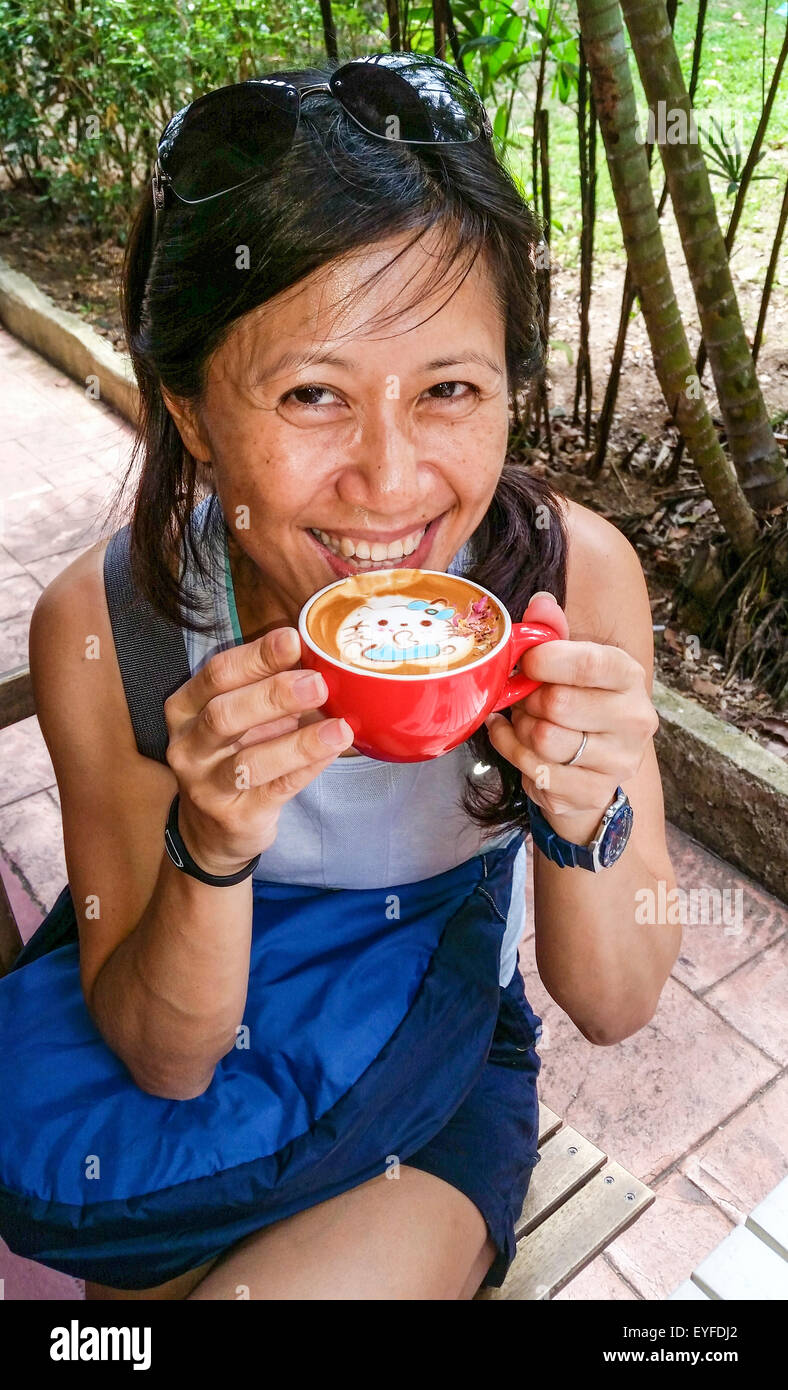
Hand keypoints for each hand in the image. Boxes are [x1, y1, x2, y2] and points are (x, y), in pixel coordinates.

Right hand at [164, 627, 353, 873]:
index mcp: (185, 708)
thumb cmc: (233, 756)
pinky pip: (275, 790)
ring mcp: (206, 786)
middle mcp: (188, 746)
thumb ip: (268, 688)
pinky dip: (306, 768)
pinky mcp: (234, 817)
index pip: (216, 675)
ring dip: (298, 743)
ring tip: (339, 727)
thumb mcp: (241, 718)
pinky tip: (332, 751)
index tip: (294, 639)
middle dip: (274, 695)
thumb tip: (319, 655)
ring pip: (249, 761)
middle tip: (318, 683)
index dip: (256, 656)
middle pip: (224, 715)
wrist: (210, 831)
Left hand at [484, 592, 657, 843]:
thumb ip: (553, 634)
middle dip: (528, 701)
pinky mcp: (594, 793)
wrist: (589, 774)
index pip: (589, 663)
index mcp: (630, 677)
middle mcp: (635, 719)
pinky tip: (516, 744)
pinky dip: (513, 754)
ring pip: (545, 739)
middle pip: (558, 703)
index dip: (545, 661)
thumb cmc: (575, 708)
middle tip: (525, 700)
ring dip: (521, 729)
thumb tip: (540, 603)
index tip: (527, 664)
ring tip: (524, 723)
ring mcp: (619, 761)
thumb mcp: (566, 666)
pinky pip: (536, 771)